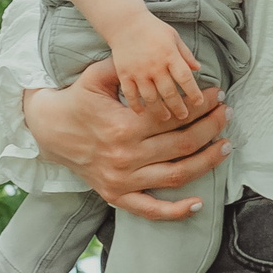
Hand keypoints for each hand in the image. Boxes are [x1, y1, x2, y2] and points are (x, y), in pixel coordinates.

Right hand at [23, 58, 228, 221]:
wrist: (47, 130)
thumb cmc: (77, 100)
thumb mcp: (97, 76)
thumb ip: (127, 68)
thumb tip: (160, 61)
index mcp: (122, 125)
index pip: (174, 115)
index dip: (200, 104)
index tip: (216, 94)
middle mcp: (125, 155)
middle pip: (182, 144)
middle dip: (211, 126)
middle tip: (226, 113)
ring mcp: (122, 179)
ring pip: (176, 175)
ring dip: (207, 161)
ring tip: (226, 146)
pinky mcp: (116, 195)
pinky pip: (151, 209)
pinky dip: (176, 211)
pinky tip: (199, 204)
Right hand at [107, 17, 206, 121]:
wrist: (125, 22)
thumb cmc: (153, 29)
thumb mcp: (174, 37)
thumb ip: (186, 54)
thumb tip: (198, 69)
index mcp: (169, 55)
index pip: (185, 78)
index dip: (193, 92)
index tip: (199, 102)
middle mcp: (154, 65)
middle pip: (169, 92)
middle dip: (178, 107)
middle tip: (184, 116)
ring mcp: (138, 71)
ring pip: (151, 98)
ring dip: (159, 110)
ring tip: (166, 118)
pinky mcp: (124, 74)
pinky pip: (131, 95)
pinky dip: (136, 106)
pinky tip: (142, 113)